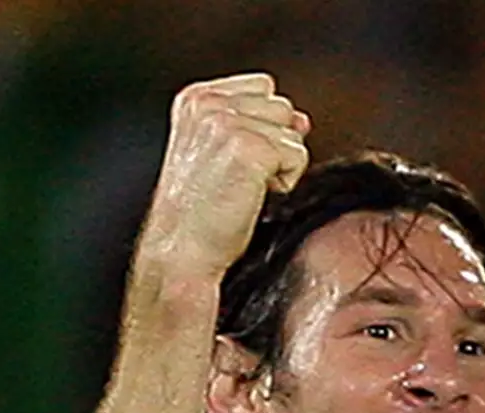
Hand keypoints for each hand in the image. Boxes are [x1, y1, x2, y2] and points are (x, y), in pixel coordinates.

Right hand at [139, 73, 310, 280]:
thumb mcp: (222, 155)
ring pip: (293, 133)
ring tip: (245, 188)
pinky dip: (285, 183)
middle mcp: (209, 102)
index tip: (237, 161)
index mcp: (196, 98)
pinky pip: (298, 157)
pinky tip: (253, 197)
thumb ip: (259, 125)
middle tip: (239, 179)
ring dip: (280, 166)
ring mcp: (228, 122)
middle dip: (274, 146)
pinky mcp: (250, 148)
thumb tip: (301, 119)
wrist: (184, 251)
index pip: (263, 88)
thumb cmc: (201, 214)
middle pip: (282, 108)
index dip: (265, 127)